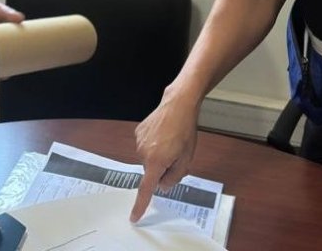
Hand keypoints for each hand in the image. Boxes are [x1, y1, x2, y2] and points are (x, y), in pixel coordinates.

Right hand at [130, 90, 200, 221]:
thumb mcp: (186, 159)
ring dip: (158, 156)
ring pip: (148, 159)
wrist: (178, 105)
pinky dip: (154, 145)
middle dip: (162, 169)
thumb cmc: (185, 132)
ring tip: (171, 140)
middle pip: (151, 171)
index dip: (140, 205)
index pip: (146, 189)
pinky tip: (164, 134)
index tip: (134, 217)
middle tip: (177, 155)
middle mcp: (143, 154)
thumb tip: (163, 185)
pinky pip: (145, 146)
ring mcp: (139, 142)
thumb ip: (174, 177)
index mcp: (156, 163)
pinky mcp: (138, 132)